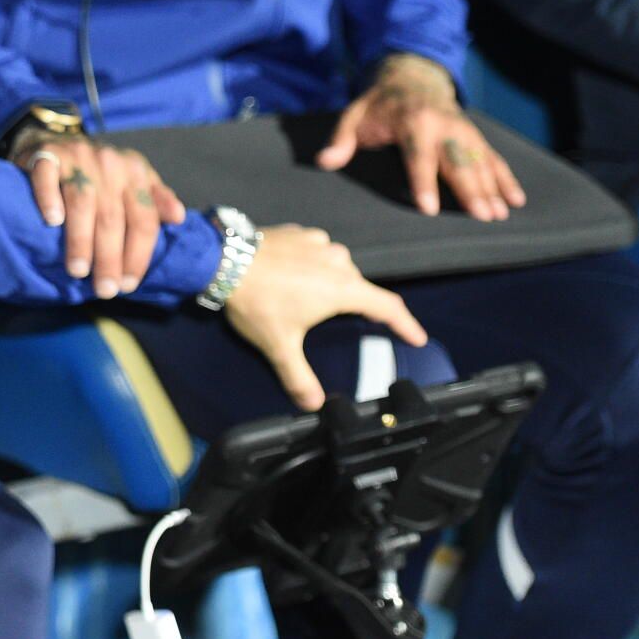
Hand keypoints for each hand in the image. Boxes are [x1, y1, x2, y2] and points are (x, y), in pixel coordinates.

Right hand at [13, 134, 186, 298]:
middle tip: (104, 289)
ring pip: (82, 203)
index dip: (138, 255)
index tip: (128, 284)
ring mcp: (77, 157)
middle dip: (110, 258)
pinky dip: (50, 199)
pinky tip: (52, 222)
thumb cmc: (99, 173)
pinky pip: (48, 178)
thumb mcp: (134, 181)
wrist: (56, 141)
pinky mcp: (47, 155)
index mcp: (136, 172)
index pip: (144, 219)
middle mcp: (110, 163)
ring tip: (78, 271)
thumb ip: (156, 200)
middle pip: (113, 218)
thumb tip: (178, 218)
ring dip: (80, 240)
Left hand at [221, 224, 428, 409]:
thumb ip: (299, 378)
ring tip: (315, 300)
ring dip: (334, 282)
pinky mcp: (298, 233)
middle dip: (358, 306)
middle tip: (352, 323)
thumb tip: (313, 405)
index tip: (417, 336)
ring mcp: (318, 243)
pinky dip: (313, 263)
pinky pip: (316, 250)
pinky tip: (296, 274)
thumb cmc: (256, 302)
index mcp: (343, 289)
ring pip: (338, 266)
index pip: (388, 307)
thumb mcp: (280, 346)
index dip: (406, 324)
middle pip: (360, 288)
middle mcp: (338, 261)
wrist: (221, 260)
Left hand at [317, 54, 526, 220]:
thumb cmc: (379, 104)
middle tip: (480, 217)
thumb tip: (324, 162)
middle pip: (457, 161)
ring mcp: (462, 130)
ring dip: (491, 188)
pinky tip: (516, 199)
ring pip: (479, 161)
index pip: (418, 156)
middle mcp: (443, 125)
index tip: (428, 208)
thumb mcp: (354, 114)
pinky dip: (506, 178)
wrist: (412, 77)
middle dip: (469, 190)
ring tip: (499, 214)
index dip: (423, 182)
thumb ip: (341, 139)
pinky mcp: (474, 135)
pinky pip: (493, 157)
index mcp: (412, 121)